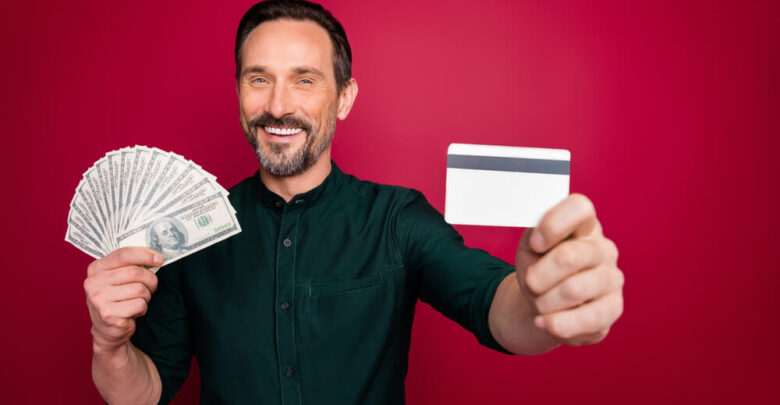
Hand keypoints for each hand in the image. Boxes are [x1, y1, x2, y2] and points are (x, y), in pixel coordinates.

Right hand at [84, 247, 161, 354]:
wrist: (107, 330)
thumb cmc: (116, 300)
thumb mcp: (115, 279)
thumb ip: (128, 265)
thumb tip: (154, 257)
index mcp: (96, 269)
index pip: (123, 255)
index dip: (145, 255)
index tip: (159, 259)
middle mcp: (94, 283)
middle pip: (135, 272)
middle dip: (150, 279)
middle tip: (151, 286)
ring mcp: (99, 299)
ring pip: (139, 289)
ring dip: (146, 296)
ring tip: (137, 300)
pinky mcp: (109, 314)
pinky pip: (139, 304)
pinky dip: (142, 308)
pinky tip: (133, 311)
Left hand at [515, 193, 623, 345]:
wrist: (544, 305)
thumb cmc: (539, 268)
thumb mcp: (530, 248)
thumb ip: (534, 236)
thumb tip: (538, 237)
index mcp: (583, 226)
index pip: (579, 208)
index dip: (553, 225)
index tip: (535, 243)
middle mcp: (603, 249)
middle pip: (568, 256)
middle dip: (537, 276)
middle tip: (530, 283)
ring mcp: (612, 278)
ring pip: (573, 290)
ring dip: (544, 302)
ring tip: (539, 303)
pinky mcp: (613, 308)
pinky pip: (586, 319)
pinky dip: (557, 324)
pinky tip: (543, 322)